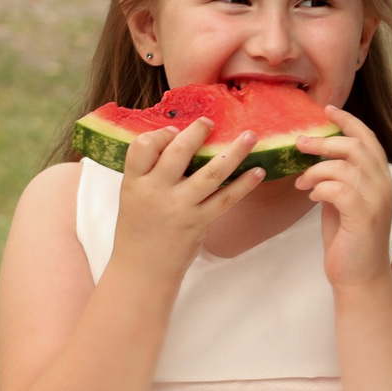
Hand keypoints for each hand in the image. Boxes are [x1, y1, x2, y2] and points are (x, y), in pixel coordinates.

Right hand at [111, 118, 262, 277]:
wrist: (143, 269)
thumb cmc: (139, 228)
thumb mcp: (134, 196)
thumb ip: (151, 171)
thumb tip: (179, 139)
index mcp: (134, 182)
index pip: (143, 146)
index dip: (161, 134)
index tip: (174, 131)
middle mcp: (156, 192)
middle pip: (178, 152)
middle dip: (198, 132)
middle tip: (210, 122)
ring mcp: (180, 207)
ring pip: (211, 173)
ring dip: (234, 152)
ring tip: (250, 136)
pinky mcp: (199, 222)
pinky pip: (226, 199)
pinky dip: (244, 184)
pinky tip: (257, 172)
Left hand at [295, 107, 391, 287]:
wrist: (360, 277)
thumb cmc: (350, 239)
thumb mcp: (344, 201)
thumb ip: (339, 179)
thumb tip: (317, 159)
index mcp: (381, 178)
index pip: (368, 139)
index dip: (348, 122)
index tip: (327, 110)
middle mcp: (384, 185)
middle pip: (355, 146)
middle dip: (323, 142)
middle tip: (298, 143)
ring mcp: (376, 200)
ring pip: (343, 166)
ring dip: (315, 170)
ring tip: (302, 183)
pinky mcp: (364, 215)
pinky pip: (337, 188)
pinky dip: (319, 188)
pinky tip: (311, 198)